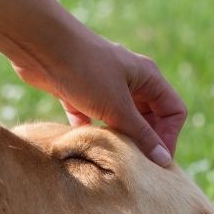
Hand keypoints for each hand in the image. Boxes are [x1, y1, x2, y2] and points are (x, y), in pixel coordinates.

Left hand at [12, 33, 185, 166]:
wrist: (41, 48)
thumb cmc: (86, 71)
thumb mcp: (118, 107)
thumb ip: (141, 134)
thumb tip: (163, 160)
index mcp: (147, 77)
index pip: (173, 111)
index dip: (169, 137)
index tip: (155, 162)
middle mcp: (129, 81)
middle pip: (147, 117)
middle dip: (143, 141)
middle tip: (133, 165)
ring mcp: (102, 87)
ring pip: (119, 120)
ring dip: (118, 138)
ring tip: (112, 158)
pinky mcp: (78, 94)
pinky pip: (91, 119)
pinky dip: (91, 132)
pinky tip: (86, 146)